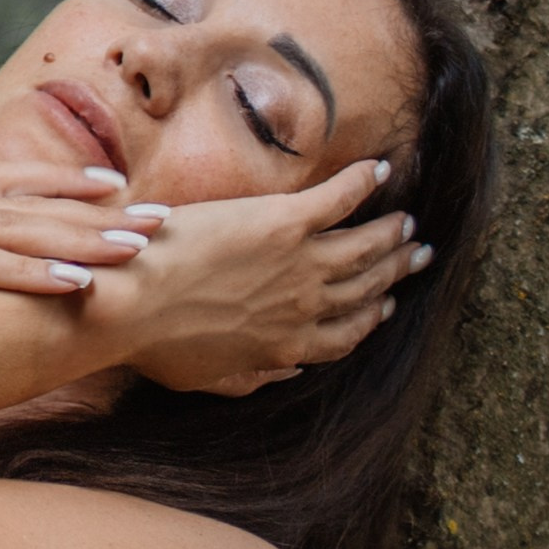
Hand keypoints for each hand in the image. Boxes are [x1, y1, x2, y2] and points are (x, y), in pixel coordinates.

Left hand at [83, 159, 428, 397]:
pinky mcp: (284, 222)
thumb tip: (286, 370)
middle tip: (417, 253)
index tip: (386, 304)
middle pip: (365, 287)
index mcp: (287, 346)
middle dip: (395, 270)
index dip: (372, 316)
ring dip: (390, 232)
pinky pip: (339, 199)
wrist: (132, 304)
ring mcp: (299, 263)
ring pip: (362, 246)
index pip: (346, 334)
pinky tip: (380, 170)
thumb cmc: (156, 345)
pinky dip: (363, 183)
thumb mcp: (209, 379)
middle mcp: (304, 307)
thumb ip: (253, 378)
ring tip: (407, 220)